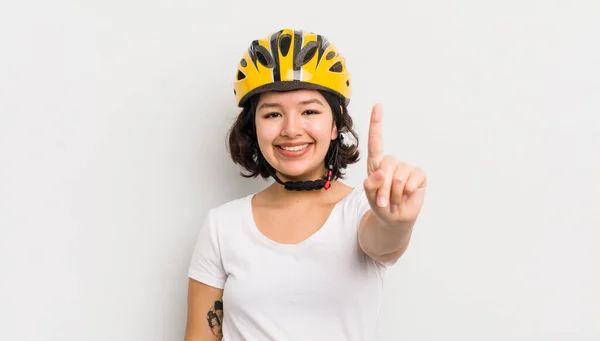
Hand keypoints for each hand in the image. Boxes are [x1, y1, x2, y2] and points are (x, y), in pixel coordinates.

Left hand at [364, 104, 426, 224]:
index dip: (377, 123)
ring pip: (399, 176)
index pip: (376, 141)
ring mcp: (406, 168)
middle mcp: (392, 163)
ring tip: (394, 201)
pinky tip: (406, 198)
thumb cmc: (380, 205)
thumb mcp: (370, 196)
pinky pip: (413, 180)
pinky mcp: (418, 176)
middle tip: (383, 202)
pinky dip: (407, 192)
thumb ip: (371, 184)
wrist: (395, 219)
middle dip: (383, 188)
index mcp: (376, 164)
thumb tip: (382, 172)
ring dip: (394, 194)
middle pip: (387, 165)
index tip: (378, 106)